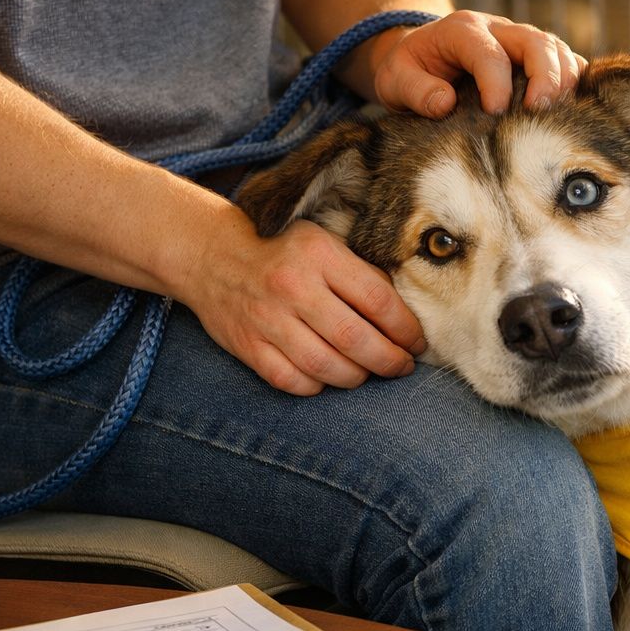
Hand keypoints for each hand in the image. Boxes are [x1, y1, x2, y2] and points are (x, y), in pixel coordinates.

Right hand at [183, 216, 424, 394]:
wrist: (212, 256)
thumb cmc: (283, 253)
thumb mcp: (324, 244)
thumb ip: (361, 274)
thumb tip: (405, 316)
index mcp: (319, 255)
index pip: (377, 300)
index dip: (405, 329)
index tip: (416, 343)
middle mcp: (293, 286)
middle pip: (355, 338)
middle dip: (388, 360)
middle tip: (401, 367)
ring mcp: (267, 319)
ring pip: (326, 366)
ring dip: (356, 377)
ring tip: (368, 373)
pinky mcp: (247, 345)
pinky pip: (292, 381)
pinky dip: (317, 386)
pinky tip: (329, 377)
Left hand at [368, 10, 586, 117]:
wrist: (422, 57)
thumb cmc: (409, 72)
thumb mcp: (394, 80)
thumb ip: (415, 90)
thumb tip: (445, 103)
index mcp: (462, 30)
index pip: (489, 52)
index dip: (496, 82)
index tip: (495, 113)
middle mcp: (498, 29)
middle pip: (536, 42)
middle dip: (545, 76)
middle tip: (540, 112)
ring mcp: (521, 41)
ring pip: (557, 49)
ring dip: (565, 81)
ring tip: (560, 114)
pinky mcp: (536, 57)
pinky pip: (566, 62)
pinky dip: (576, 82)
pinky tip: (575, 109)